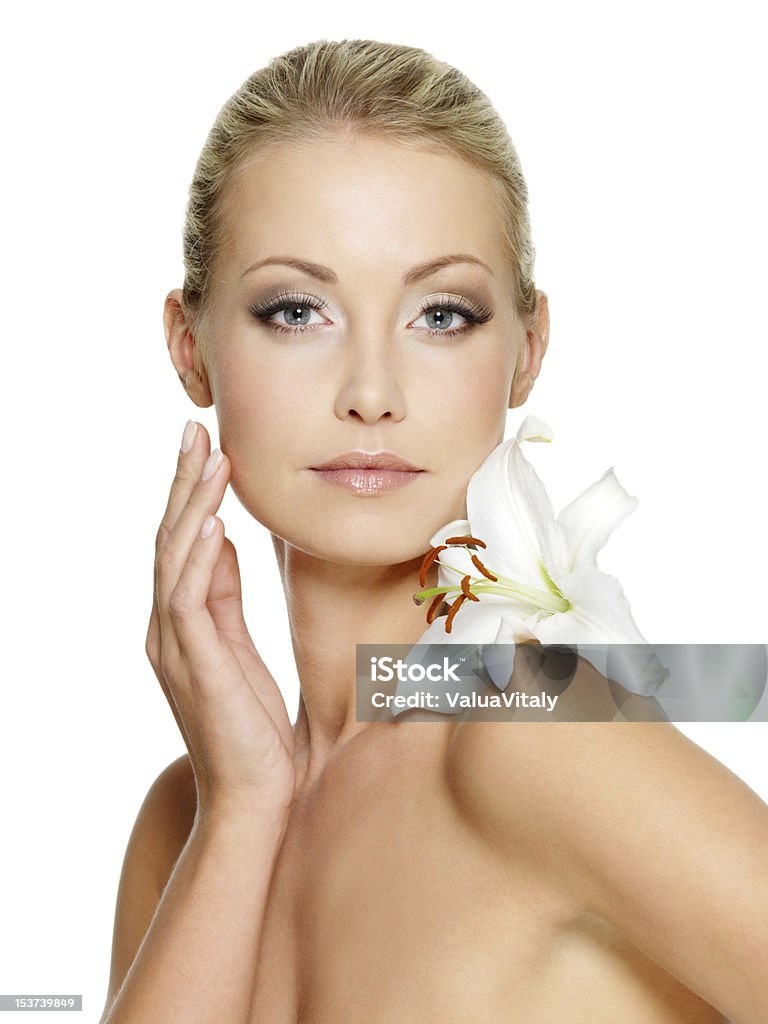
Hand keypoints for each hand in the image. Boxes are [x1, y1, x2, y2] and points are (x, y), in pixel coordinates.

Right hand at [145, 420, 295, 819]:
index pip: (179, 544)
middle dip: (183, 483)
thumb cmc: (253, 726)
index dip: (190, 494)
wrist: (255, 797)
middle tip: (195, 430)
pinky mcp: (194, 664)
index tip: (207, 448)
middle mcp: (168, 628)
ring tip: (209, 459)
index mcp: (181, 623)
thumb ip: (223, 595)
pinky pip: (188, 598)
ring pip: (174, 559)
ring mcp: (175, 646)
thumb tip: (218, 538)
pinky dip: (197, 556)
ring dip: (192, 505)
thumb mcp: (239, 646)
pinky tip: (212, 521)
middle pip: (169, 540)